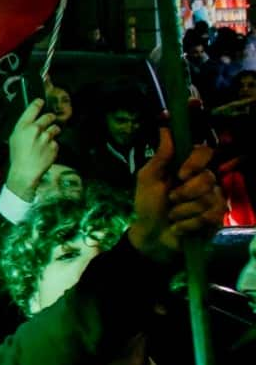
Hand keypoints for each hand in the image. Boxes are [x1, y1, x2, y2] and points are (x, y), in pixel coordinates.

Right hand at [2, 99, 59, 199]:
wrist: (25, 171)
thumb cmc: (17, 155)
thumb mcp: (14, 137)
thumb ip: (23, 127)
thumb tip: (32, 119)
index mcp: (23, 126)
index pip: (34, 108)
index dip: (38, 103)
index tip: (41, 101)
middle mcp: (36, 129)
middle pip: (49, 116)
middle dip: (50, 118)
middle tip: (49, 120)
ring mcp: (46, 138)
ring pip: (55, 128)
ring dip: (53, 131)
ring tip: (46, 139)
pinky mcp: (54, 146)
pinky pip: (56, 141)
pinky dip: (53, 145)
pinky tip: (46, 150)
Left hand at [127, 129, 224, 261]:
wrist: (152, 235)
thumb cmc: (148, 205)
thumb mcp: (147, 179)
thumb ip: (159, 156)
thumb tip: (165, 128)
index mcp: (188, 167)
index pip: (205, 152)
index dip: (196, 162)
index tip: (181, 173)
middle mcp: (205, 180)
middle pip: (207, 178)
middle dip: (183, 193)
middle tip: (170, 200)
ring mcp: (214, 199)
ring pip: (207, 199)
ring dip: (182, 211)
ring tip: (173, 216)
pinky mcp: (217, 219)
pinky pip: (209, 217)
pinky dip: (188, 224)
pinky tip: (180, 227)